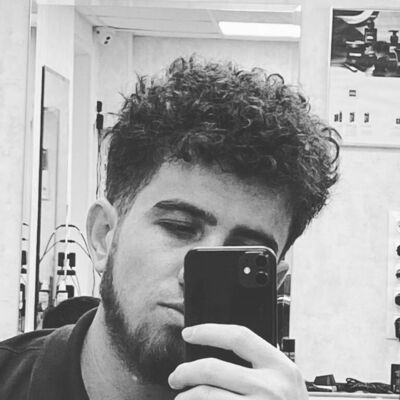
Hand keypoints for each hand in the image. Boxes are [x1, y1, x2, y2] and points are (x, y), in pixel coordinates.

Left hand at [168, 324, 307, 398]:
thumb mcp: (283, 380)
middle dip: (186, 371)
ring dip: (187, 396)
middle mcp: (271, 388)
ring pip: (208, 396)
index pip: (239, 337)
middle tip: (177, 376)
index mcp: (280, 366)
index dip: (209, 331)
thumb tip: (214, 356)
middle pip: (214, 369)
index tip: (189, 333)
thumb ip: (258, 365)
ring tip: (182, 397)